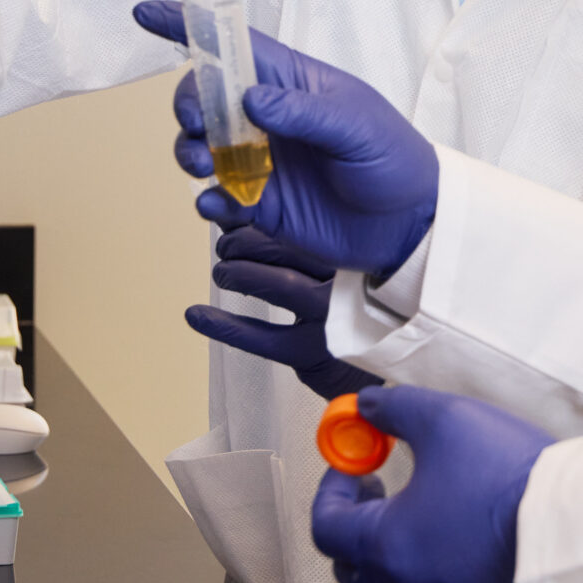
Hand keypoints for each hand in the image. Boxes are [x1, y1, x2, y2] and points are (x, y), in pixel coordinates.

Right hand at [133, 0, 438, 276]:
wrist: (410, 227)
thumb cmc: (395, 161)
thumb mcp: (358, 127)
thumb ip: (304, 112)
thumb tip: (250, 99)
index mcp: (292, 82)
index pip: (234, 44)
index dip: (189, 25)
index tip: (146, 13)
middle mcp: (269, 117)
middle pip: (205, 97)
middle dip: (187, 104)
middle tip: (197, 125)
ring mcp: (261, 160)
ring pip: (199, 145)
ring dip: (187, 151)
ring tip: (203, 164)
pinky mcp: (259, 203)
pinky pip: (216, 196)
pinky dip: (207, 200)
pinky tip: (221, 205)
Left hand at [186, 227, 378, 399]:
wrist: (383, 373)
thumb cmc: (360, 312)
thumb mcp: (347, 268)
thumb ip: (314, 240)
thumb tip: (255, 211)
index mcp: (356, 249)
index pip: (302, 218)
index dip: (260, 212)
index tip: (239, 208)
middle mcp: (347, 279)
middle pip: (284, 245)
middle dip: (243, 242)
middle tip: (226, 246)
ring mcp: (330, 317)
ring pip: (275, 284)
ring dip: (236, 273)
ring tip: (222, 273)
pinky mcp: (311, 352)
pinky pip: (260, 337)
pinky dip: (224, 325)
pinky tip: (198, 316)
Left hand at [309, 385, 548, 582]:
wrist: (574, 527)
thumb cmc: (507, 477)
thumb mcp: (446, 419)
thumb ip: (395, 408)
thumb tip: (367, 405)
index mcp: (385, 546)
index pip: (326, 527)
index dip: (332, 489)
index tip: (353, 465)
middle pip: (352, 566)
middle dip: (357, 524)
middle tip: (381, 489)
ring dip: (395, 550)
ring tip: (428, 511)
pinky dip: (434, 573)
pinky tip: (463, 540)